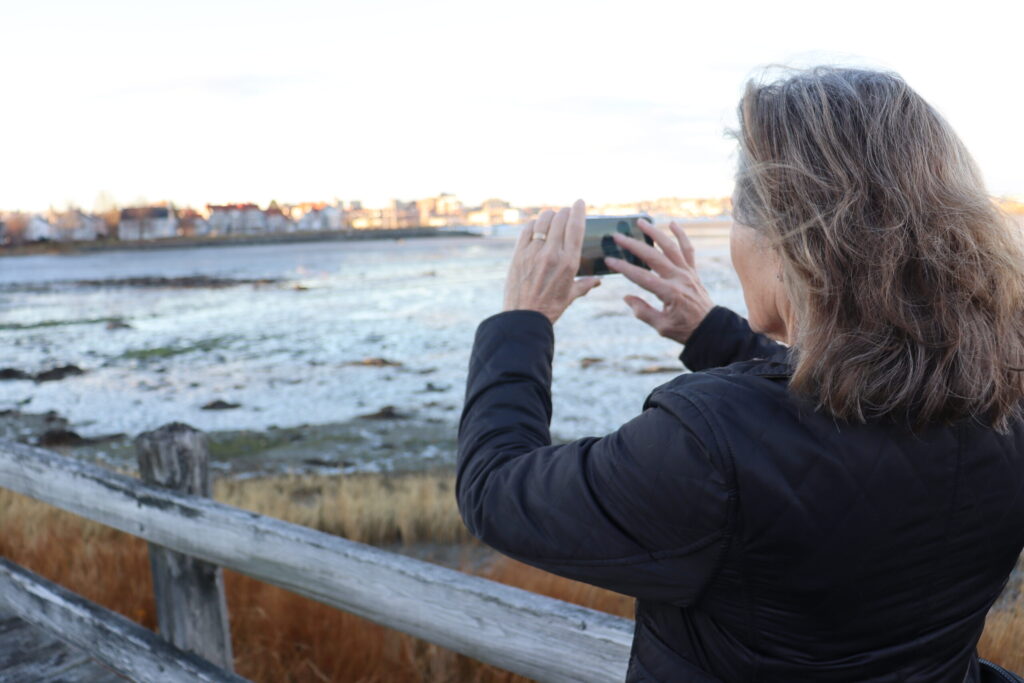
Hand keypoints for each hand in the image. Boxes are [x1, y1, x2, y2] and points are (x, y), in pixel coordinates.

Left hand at [503, 199, 600, 323]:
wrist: (523, 317)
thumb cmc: (550, 308)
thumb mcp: (570, 296)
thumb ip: (585, 285)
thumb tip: (597, 281)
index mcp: (569, 262)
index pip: (576, 227)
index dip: (578, 211)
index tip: (580, 202)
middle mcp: (552, 254)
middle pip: (559, 219)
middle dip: (564, 212)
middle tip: (566, 212)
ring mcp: (533, 252)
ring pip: (542, 221)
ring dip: (549, 215)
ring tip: (552, 216)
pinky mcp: (518, 254)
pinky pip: (527, 230)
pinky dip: (533, 224)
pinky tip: (536, 226)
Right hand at [605, 218, 714, 343]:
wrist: (710, 328)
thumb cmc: (684, 330)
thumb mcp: (661, 327)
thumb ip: (643, 312)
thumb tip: (626, 297)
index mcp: (669, 293)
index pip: (641, 277)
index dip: (624, 268)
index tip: (609, 260)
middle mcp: (679, 278)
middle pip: (653, 257)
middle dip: (633, 245)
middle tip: (617, 236)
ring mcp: (687, 272)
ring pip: (670, 247)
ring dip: (655, 232)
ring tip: (640, 222)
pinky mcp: (693, 271)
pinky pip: (688, 249)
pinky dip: (681, 235)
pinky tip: (672, 223)